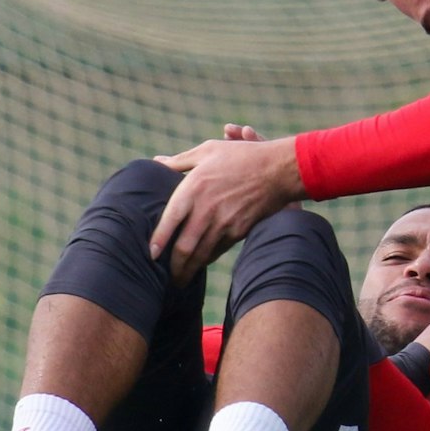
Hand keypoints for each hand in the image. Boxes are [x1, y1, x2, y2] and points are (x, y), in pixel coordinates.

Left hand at [149, 136, 303, 283]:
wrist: (278, 170)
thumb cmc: (241, 156)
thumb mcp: (207, 151)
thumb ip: (178, 160)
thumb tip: (156, 162)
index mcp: (192, 189)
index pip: (168, 222)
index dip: (157, 242)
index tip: (151, 255)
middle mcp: (205, 210)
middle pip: (183, 248)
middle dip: (174, 267)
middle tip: (167, 278)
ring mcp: (223, 223)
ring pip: (201, 255)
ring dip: (189, 270)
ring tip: (181, 279)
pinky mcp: (239, 231)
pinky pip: (218, 250)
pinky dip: (207, 259)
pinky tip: (201, 263)